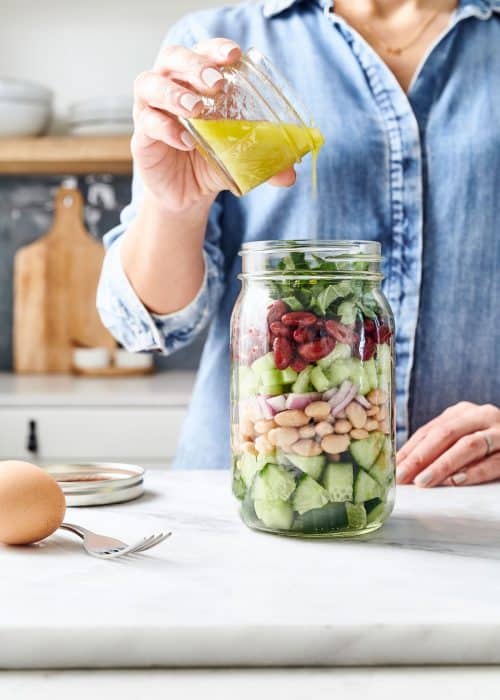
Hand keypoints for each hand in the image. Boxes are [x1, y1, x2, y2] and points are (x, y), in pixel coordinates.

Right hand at [132, 38, 295, 210]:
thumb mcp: (241, 160)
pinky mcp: (141, 138)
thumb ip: (264, 162)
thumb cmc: (210, 162)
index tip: (233, 55)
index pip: (202, 53)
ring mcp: (151, 110)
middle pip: (172, 58)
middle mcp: (170, 88)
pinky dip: (165, 128)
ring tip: (195, 110)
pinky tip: (185, 141)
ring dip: (174, 93)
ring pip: (150, 84)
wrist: (187, 196)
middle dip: (195, 66)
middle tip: (216, 84)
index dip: (215, 49)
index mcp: (196, 83)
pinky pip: (147, 123)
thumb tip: (290, 175)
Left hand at [396, 402, 499, 486]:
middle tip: (403, 476)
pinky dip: (473, 472)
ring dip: (442, 465)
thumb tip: (403, 466)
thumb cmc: (489, 443)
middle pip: (445, 434)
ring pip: (467, 445)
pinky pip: (493, 461)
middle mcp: (481, 416)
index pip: (430, 430)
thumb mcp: (463, 437)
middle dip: (420, 457)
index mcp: (462, 412)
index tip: (392, 469)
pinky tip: (456, 482)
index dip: (410, 450)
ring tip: (423, 482)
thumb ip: (439, 447)